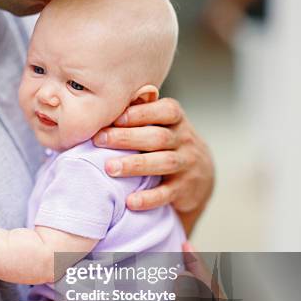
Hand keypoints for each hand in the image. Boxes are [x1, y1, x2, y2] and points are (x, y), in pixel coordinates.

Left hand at [92, 98, 213, 214]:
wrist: (201, 174)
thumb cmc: (169, 142)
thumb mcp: (162, 123)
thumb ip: (142, 111)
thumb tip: (110, 99)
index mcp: (176, 119)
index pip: (165, 110)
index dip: (140, 113)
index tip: (115, 118)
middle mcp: (184, 140)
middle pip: (158, 137)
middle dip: (127, 138)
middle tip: (99, 140)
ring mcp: (187, 165)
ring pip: (163, 163)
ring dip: (135, 165)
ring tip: (110, 168)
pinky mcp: (185, 189)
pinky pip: (167, 194)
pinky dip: (149, 198)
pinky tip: (130, 201)